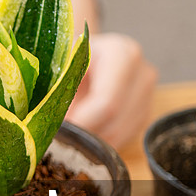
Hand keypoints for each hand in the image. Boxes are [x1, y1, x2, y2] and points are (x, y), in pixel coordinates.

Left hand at [63, 0, 157, 148]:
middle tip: (58, 136)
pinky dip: (98, 142)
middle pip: (114, 122)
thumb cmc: (67, 57)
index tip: (59, 131)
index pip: (106, 102)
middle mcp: (142, 74)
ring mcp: (147, 95)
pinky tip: (81, 134)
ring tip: (67, 132)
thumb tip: (48, 120)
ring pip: (119, 134)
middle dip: (83, 133)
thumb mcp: (58, 64)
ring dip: (90, 141)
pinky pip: (121, 139)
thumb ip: (57, 86)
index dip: (81, 122)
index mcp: (122, 53)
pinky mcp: (144, 114)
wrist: (86, 54)